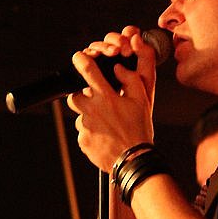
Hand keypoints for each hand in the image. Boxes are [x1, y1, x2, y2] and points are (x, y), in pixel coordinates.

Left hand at [69, 26, 157, 172]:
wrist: (134, 161)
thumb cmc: (138, 131)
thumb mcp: (142, 101)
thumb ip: (130, 79)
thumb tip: (118, 68)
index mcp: (106, 97)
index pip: (87, 70)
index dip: (80, 60)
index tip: (79, 58)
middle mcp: (92, 110)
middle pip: (75, 95)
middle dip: (83, 96)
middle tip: (97, 103)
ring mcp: (85, 127)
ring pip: (80, 116)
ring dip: (90, 117)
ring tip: (107, 125)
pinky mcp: (83, 141)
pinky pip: (84, 132)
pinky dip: (93, 133)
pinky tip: (106, 137)